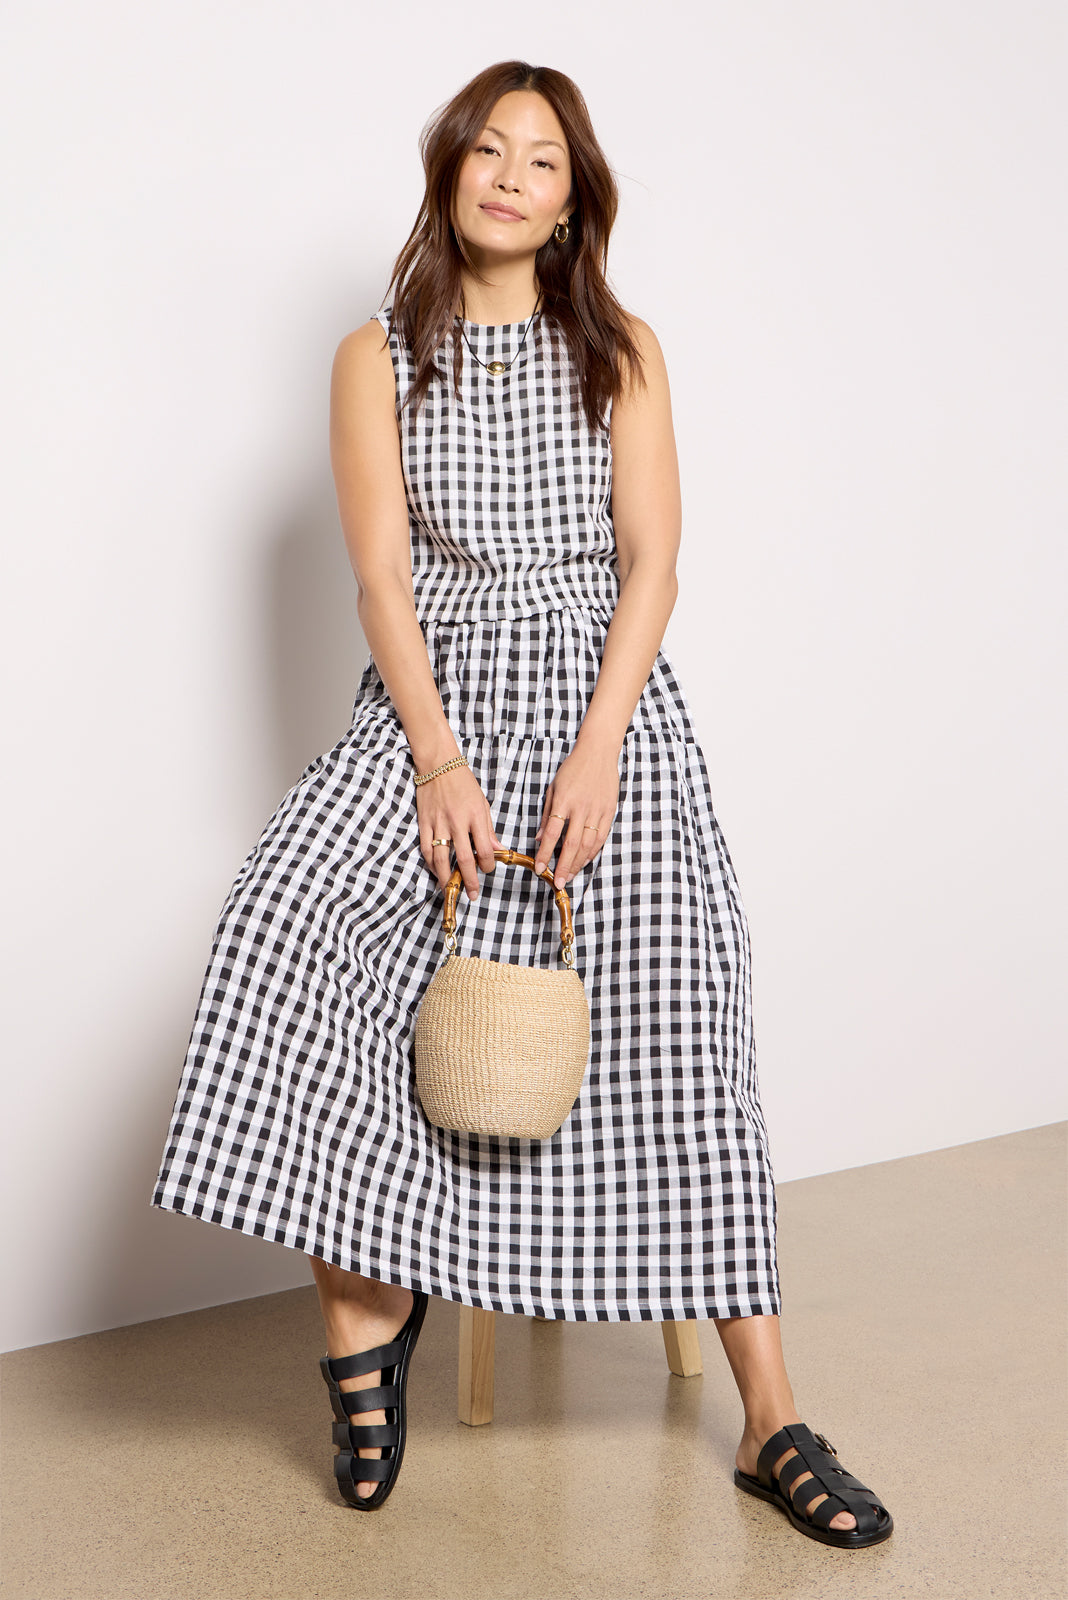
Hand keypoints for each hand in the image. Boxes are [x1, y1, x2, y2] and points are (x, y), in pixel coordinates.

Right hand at [417, 765, 501, 900]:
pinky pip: (426, 849)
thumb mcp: (482, 802)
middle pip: (466, 859)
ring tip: (451, 890)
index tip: (489, 870)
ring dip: (447, 878)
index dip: (488, 864)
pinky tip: (436, 872)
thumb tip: (498, 849)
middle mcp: (457, 822)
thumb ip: (488, 828)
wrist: (438, 763)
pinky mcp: (424, 823)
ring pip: (443, 859)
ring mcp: (439, 823)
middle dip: (470, 880)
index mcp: (475, 816)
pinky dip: (431, 864)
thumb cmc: (463, 782)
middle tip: (474, 894)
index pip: (485, 848)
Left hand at [532, 740, 620, 886]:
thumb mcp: (554, 788)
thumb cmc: (572, 769)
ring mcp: (597, 811)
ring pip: (588, 845)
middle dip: (563, 866)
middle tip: (557, 883)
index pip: (553, 833)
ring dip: (578, 863)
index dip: (545, 853)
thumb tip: (540, 838)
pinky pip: (600, 837)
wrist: (598, 753)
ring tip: (570, 876)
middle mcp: (581, 808)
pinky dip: (592, 852)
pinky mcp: (609, 812)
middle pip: (571, 844)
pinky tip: (584, 862)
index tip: (539, 869)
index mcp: (564, 801)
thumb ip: (547, 814)